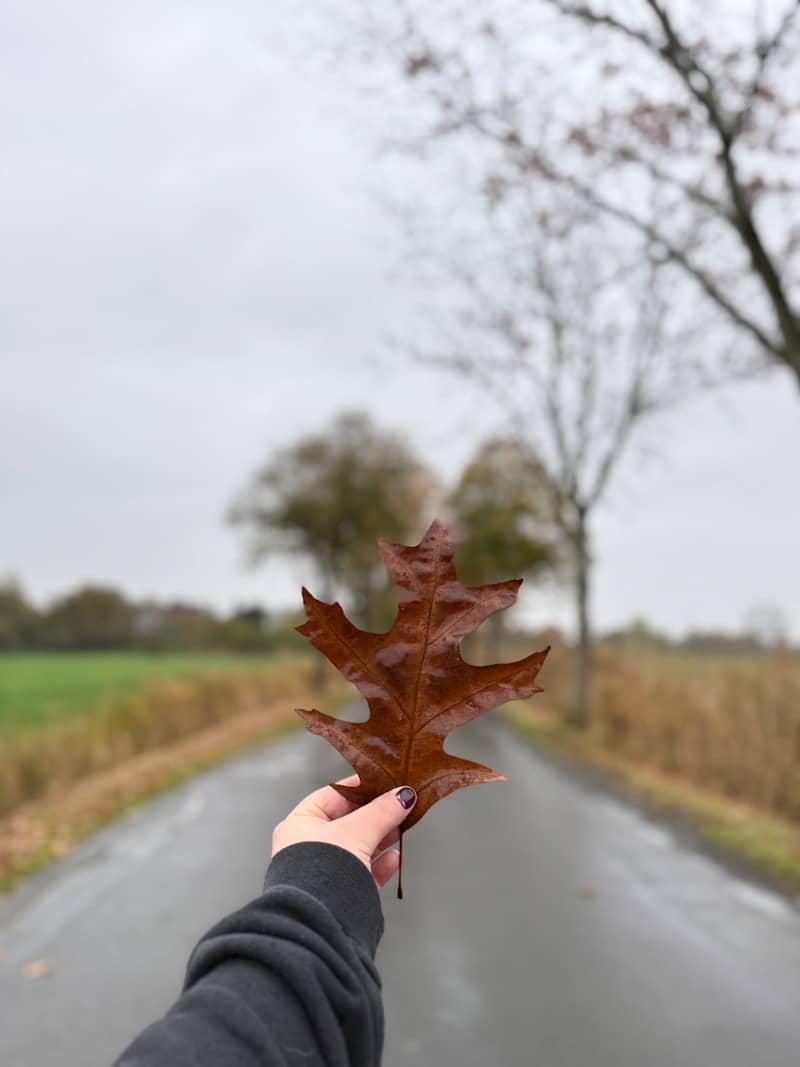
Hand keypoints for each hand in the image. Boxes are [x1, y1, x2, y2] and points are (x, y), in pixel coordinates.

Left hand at [272, 776, 416, 889]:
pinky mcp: (339, 893)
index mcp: (300, 824)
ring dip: (382, 837)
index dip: (362, 787)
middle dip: (377, 813)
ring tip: (403, 826)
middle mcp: (308, 846)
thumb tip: (403, 795)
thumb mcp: (357, 831)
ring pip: (358, 846)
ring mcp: (324, 870)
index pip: (334, 796)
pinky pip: (363, 872)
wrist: (320, 923)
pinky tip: (395, 857)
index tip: (387, 781)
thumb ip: (382, 812)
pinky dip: (380, 864)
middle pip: (349, 821)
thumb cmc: (324, 870)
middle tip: (402, 803)